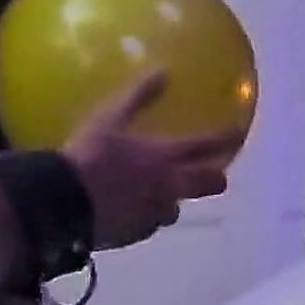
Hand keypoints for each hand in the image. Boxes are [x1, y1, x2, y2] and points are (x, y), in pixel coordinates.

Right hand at [62, 73, 241, 250]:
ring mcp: (155, 214)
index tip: (240, 132)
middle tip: (217, 174)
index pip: (207, 146)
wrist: (65, 203)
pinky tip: (132, 210)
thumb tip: (164, 71)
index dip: (228, 137)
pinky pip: (150, 223)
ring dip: (174, 199)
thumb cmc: (90, 155)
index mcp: (165, 156)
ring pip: (176, 208)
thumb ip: (139, 96)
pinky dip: (147, 215)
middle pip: (207, 185)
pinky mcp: (137, 233)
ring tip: (163, 194)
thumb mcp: (110, 118)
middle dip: (216, 178)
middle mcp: (169, 187)